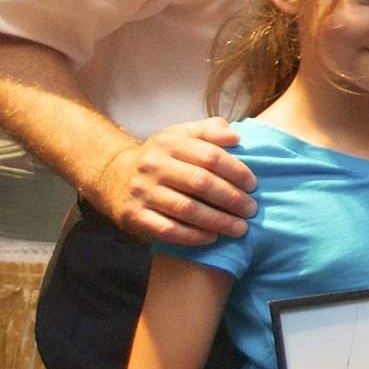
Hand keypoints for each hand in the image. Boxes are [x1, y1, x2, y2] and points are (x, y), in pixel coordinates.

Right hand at [93, 118, 256, 244]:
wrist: (115, 176)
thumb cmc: (163, 157)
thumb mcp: (182, 135)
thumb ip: (210, 130)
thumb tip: (236, 137)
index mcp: (169, 142)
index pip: (210, 156)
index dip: (236, 171)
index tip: (253, 185)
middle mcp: (153, 165)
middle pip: (200, 183)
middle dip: (231, 198)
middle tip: (251, 210)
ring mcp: (142, 191)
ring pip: (186, 209)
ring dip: (218, 221)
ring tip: (240, 228)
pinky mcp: (134, 215)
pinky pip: (167, 230)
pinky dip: (193, 236)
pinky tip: (212, 238)